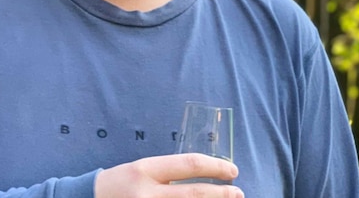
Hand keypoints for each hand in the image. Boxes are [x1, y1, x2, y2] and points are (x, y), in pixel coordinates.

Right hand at [93, 153, 242, 197]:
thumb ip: (168, 174)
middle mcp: (147, 193)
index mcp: (145, 170)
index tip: (231, 170)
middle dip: (222, 193)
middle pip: (195, 193)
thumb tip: (206, 178)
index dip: (215, 167)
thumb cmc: (120, 183)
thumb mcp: (141, 170)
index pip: (189, 165)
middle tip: (238, 192)